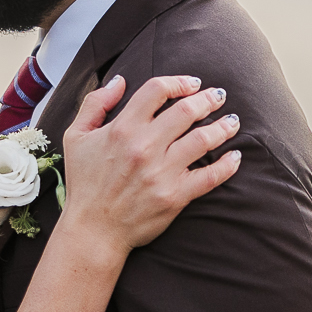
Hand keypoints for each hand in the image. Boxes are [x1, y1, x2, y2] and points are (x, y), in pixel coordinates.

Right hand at [58, 74, 242, 251]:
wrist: (93, 230)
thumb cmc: (84, 183)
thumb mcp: (76, 137)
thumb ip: (95, 103)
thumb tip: (120, 81)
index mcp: (122, 128)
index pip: (157, 90)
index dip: (179, 82)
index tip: (193, 83)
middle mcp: (144, 147)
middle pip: (187, 111)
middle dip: (209, 99)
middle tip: (220, 96)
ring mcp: (161, 172)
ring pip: (203, 139)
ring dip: (223, 127)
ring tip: (232, 122)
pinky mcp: (175, 196)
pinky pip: (210, 176)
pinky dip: (228, 165)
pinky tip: (235, 156)